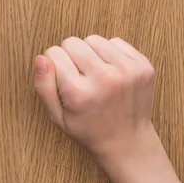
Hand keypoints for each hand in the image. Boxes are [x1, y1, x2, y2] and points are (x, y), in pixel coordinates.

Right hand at [34, 35, 161, 170]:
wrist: (127, 142)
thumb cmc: (88, 130)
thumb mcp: (57, 117)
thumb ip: (43, 87)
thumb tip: (41, 57)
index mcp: (79, 93)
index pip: (54, 53)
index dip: (54, 64)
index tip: (61, 79)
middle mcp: (104, 79)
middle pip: (73, 43)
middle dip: (70, 57)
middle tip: (78, 78)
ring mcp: (126, 71)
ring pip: (94, 40)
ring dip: (90, 53)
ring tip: (94, 75)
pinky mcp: (142, 65)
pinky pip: (116, 42)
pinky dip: (109, 54)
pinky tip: (110, 73)